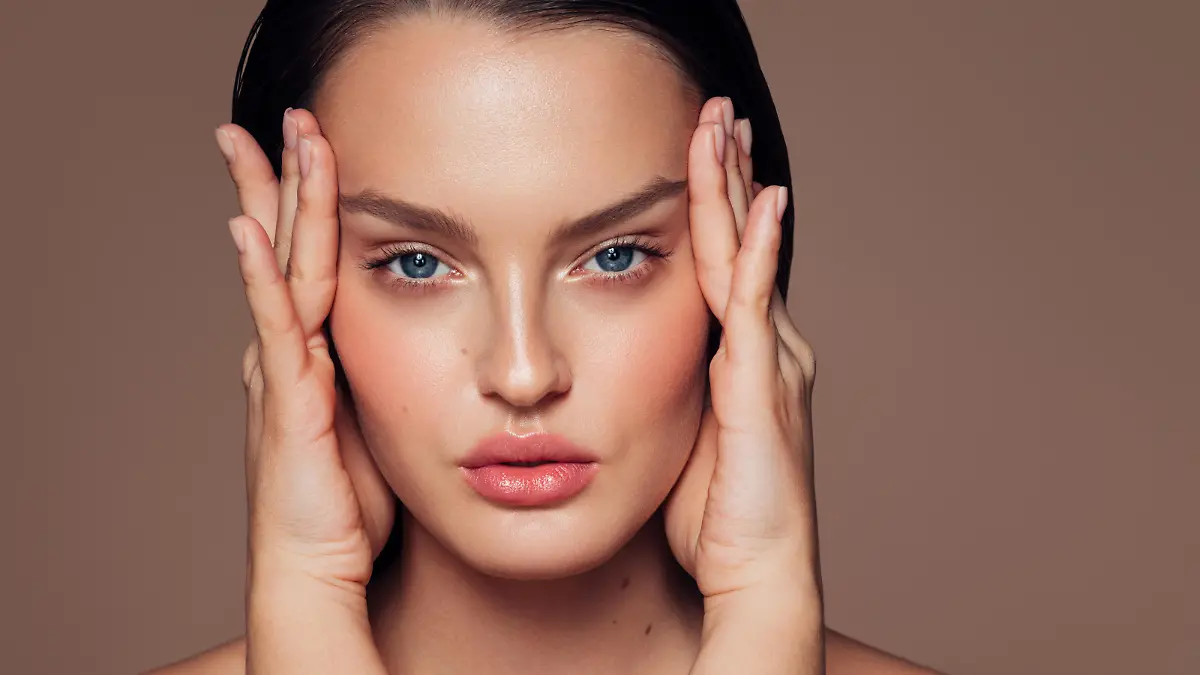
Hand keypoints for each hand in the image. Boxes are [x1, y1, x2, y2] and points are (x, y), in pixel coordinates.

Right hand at [215, 110, 394, 586]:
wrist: (321, 563)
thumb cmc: (352, 500)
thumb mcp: (379, 417)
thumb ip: (388, 371)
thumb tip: (428, 338)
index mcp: (314, 350)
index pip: (310, 257)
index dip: (309, 200)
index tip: (315, 144)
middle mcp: (290, 349)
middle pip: (287, 244)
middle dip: (287, 177)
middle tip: (288, 113)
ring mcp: (283, 370)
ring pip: (284, 268)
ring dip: (283, 202)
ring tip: (277, 139)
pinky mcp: (288, 400)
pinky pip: (274, 325)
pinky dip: (260, 278)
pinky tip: (248, 233)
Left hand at [664, 97, 819, 604]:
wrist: (754, 573)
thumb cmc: (711, 519)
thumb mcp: (678, 437)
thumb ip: (663, 393)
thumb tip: (618, 371)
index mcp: (740, 360)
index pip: (722, 264)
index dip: (713, 208)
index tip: (698, 154)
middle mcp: (765, 349)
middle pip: (739, 243)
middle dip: (726, 175)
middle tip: (716, 113)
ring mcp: (769, 362)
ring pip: (745, 256)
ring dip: (734, 189)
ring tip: (725, 128)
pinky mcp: (762, 384)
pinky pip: (756, 300)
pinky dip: (757, 247)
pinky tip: (760, 200)